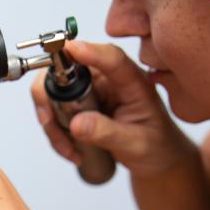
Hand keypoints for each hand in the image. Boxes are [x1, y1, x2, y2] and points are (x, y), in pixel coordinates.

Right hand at [31, 41, 193, 176]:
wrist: (155, 159)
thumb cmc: (155, 146)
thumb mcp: (135, 144)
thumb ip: (107, 133)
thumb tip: (76, 123)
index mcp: (133, 82)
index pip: (112, 58)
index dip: (90, 51)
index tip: (69, 50)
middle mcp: (109, 80)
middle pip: (69, 72)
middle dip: (55, 101)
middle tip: (54, 125)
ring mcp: (92, 91)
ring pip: (54, 93)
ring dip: (53, 124)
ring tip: (71, 150)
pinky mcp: (79, 104)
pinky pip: (54, 110)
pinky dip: (55, 132)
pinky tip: (72, 150)